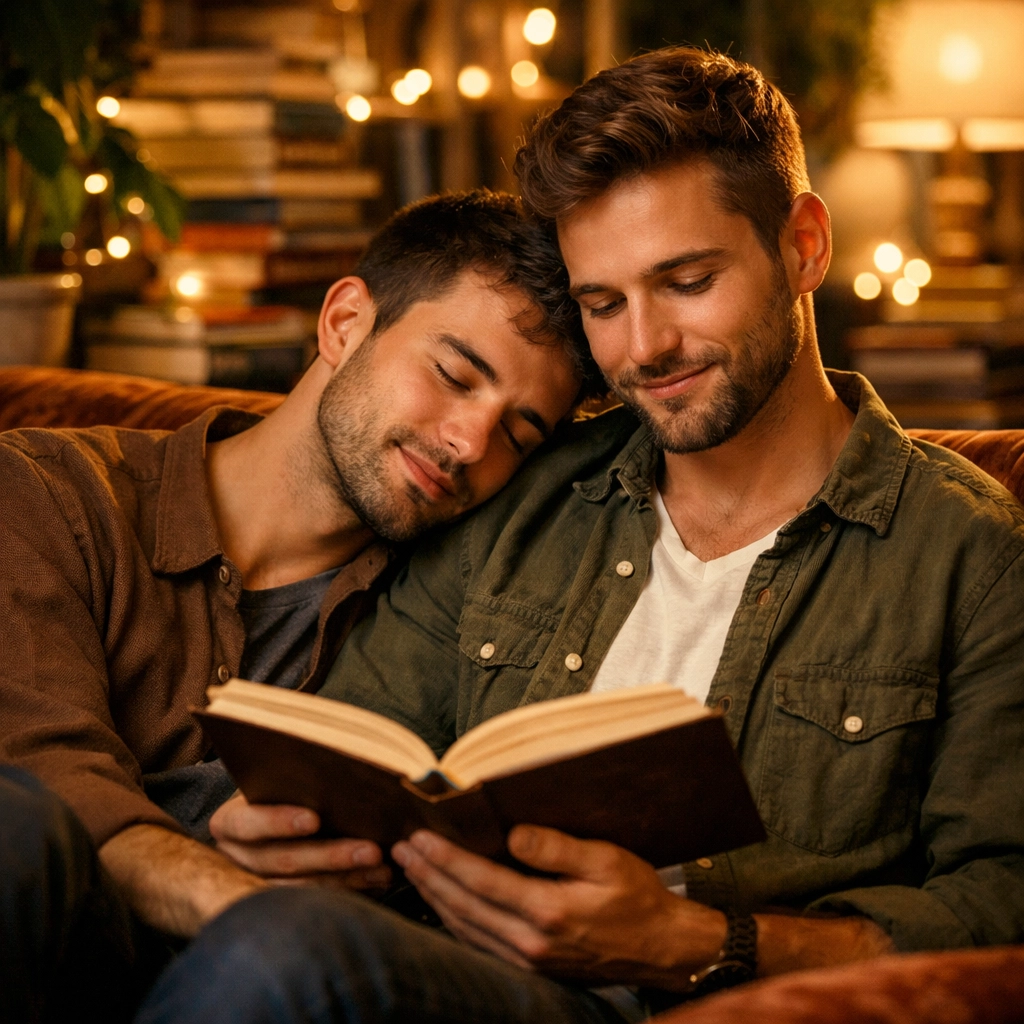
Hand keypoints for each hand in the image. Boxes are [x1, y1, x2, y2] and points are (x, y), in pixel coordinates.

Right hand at [209, 792, 390, 891]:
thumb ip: (296, 785)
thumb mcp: (276, 786)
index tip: (314, 819)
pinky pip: (314, 902)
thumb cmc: (275, 796)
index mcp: (230, 823)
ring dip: (346, 878)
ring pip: (300, 888)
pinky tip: (376, 880)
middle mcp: (237, 859)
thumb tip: (344, 781)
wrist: (259, 828)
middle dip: (331, 856)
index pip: (247, 823)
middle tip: (371, 850)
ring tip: (381, 868)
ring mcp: (254, 886)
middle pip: (283, 860)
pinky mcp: (277, 903)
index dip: (278, 821)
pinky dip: (348, 889)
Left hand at [392, 825, 725, 988]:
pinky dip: (454, 921)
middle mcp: (531, 942)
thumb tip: (513, 834)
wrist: (662, 948)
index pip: (481, 881)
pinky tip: (443, 902)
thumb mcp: (605, 860)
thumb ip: (556, 848)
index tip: (419, 837)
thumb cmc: (637, 897)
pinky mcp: (532, 967)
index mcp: (548, 912)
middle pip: (463, 906)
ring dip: (435, 897)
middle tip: (401, 850)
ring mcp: (529, 960)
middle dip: (428, 875)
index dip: (446, 858)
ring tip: (413, 870)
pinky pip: (479, 944)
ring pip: (465, 928)